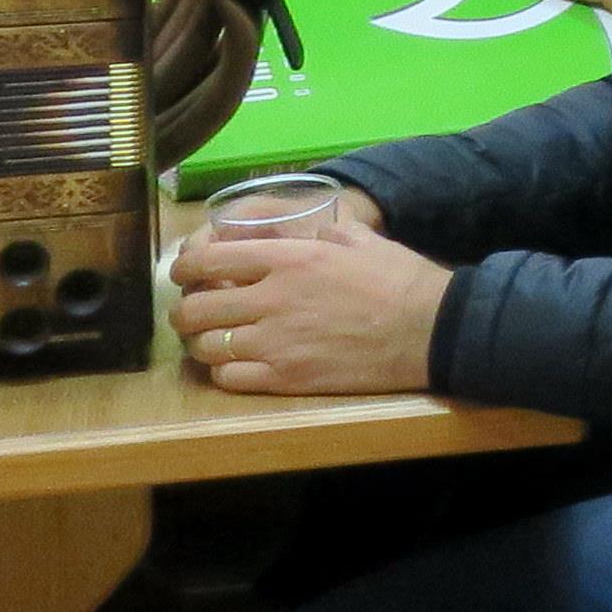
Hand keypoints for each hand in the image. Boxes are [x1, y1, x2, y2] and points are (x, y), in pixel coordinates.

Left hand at [168, 218, 451, 396]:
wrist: (429, 329)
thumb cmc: (398, 279)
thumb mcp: (360, 238)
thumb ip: (322, 232)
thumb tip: (307, 232)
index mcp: (288, 259)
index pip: (210, 261)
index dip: (185, 268)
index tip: (183, 273)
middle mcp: (271, 300)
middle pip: (196, 309)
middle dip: (185, 310)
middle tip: (192, 312)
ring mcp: (275, 344)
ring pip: (206, 347)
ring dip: (202, 343)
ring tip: (212, 340)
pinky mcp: (286, 379)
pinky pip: (228, 377)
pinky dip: (223, 370)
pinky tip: (235, 364)